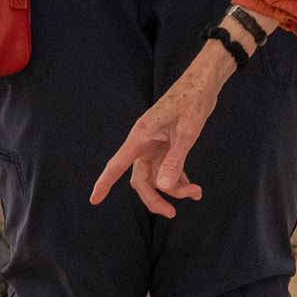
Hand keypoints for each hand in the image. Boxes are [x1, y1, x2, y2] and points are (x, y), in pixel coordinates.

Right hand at [91, 48, 231, 218]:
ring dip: (174, 189)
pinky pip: (167, 169)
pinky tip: (193, 186)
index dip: (104, 183)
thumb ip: (175, 160)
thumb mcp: (186, 132)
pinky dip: (178, 180)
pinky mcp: (167, 144)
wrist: (203, 83)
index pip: (116, 165)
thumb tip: (164, 187)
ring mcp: (155, 145)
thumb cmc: (192, 102)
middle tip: (172, 213)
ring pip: (157, 177)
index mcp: (141, 137)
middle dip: (155, 198)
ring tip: (196, 192)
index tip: (94, 200)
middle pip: (140, 179)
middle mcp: (144, 143)